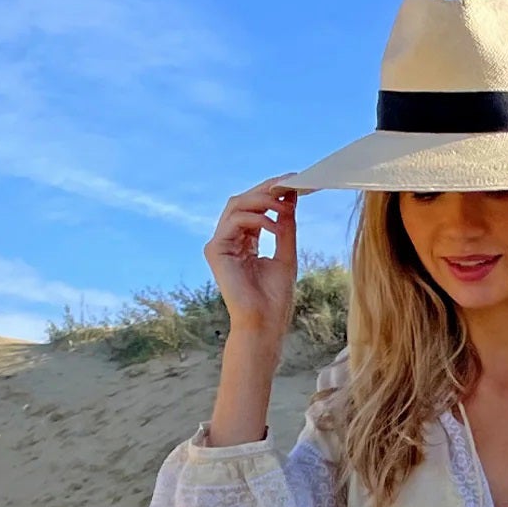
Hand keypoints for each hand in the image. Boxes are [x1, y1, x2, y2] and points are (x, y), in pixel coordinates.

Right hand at [204, 180, 298, 346]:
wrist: (264, 325)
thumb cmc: (275, 300)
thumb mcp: (286, 254)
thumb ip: (285, 226)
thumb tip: (290, 197)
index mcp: (245, 242)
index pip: (254, 208)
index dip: (271, 192)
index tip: (292, 181)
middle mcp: (229, 240)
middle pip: (243, 201)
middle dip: (266, 189)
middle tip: (289, 182)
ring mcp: (220, 244)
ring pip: (237, 205)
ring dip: (262, 200)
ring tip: (284, 205)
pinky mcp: (215, 250)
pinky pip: (235, 221)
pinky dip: (257, 218)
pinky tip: (275, 225)